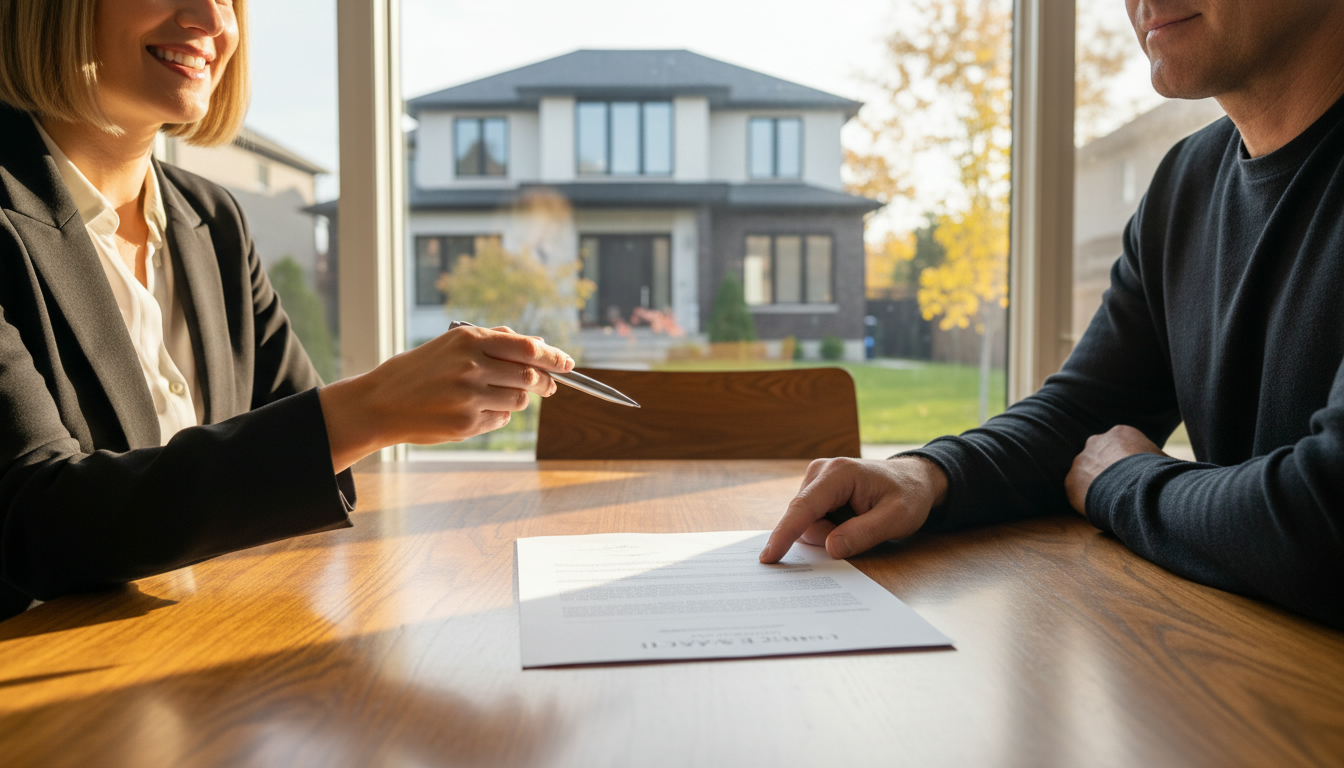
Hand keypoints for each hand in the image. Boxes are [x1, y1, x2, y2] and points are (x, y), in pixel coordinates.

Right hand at [319, 325, 573, 470]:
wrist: (379, 404)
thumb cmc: (418, 371)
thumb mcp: (450, 344)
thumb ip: (493, 340)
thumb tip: (538, 344)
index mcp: (469, 340)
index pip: (527, 348)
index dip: (553, 357)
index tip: (568, 363)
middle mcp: (471, 366)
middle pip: (529, 376)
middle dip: (545, 382)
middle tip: (549, 386)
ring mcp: (470, 396)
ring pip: (518, 400)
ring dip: (517, 399)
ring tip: (494, 396)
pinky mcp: (467, 423)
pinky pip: (500, 420)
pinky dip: (497, 416)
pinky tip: (474, 411)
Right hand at [758, 456, 948, 562]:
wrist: (914, 479)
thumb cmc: (908, 496)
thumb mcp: (897, 519)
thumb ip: (864, 533)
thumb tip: (831, 548)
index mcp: (839, 474)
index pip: (804, 507)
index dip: (785, 533)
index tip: (768, 556)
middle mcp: (821, 471)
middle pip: (805, 520)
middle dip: (827, 537)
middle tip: (862, 532)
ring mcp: (816, 478)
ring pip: (807, 522)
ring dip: (829, 533)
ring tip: (859, 522)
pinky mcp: (816, 488)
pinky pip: (811, 519)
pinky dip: (828, 528)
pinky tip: (848, 521)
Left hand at [1065, 425, 1167, 514]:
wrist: (1137, 490)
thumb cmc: (1158, 476)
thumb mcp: (1168, 463)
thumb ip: (1165, 463)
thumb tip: (1184, 471)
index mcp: (1121, 433)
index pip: (1121, 447)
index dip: (1128, 464)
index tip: (1134, 478)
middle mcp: (1097, 441)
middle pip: (1100, 457)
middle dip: (1108, 471)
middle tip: (1120, 490)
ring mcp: (1081, 460)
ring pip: (1086, 473)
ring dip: (1096, 485)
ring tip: (1111, 501)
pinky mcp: (1071, 480)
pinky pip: (1077, 490)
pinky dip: (1086, 499)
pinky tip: (1101, 507)